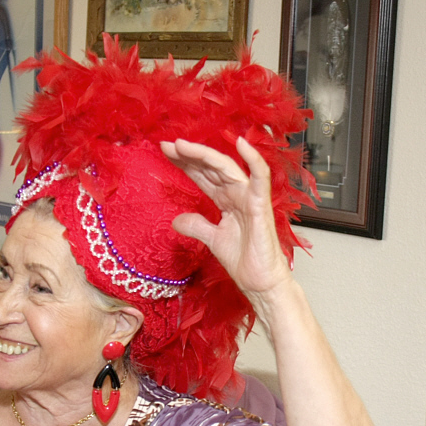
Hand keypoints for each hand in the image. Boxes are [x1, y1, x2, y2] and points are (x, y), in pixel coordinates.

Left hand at [160, 137, 292, 305]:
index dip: (186, 163)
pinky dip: (253, 159)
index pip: (203, 176)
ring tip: (182, 146)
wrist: (260, 282)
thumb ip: (196, 226)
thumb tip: (176, 220)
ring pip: (227, 168)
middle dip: (189, 155)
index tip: (165, 153)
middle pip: (211, 168)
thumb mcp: (212, 240)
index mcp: (227, 200)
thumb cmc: (246, 261)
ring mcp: (250, 197)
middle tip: (167, 145)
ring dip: (205, 155)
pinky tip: (241, 143)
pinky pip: (260, 177)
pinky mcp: (260, 205)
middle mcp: (238, 194)